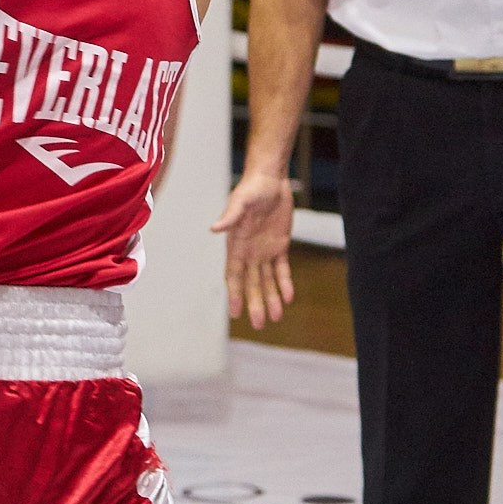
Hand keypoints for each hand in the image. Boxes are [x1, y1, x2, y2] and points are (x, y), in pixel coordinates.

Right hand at [211, 169, 296, 326]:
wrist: (271, 179)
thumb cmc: (252, 188)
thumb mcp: (240, 201)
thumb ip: (229, 216)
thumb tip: (214, 229)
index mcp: (236, 245)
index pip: (234, 275)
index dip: (234, 294)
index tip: (235, 313)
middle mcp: (249, 252)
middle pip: (251, 283)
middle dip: (255, 303)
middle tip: (258, 324)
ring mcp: (264, 250)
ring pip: (267, 280)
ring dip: (271, 298)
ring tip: (275, 318)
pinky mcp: (280, 245)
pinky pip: (282, 269)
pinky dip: (285, 283)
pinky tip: (288, 297)